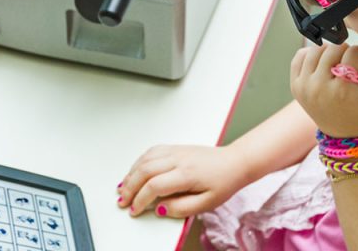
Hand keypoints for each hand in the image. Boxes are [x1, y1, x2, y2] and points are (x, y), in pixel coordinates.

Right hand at [117, 145, 250, 218]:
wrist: (235, 162)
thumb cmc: (224, 182)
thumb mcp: (207, 203)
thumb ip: (182, 208)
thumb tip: (160, 209)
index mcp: (186, 174)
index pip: (154, 186)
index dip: (140, 200)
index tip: (135, 210)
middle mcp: (178, 159)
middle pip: (144, 171)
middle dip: (129, 188)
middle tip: (123, 201)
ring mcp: (176, 151)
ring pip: (145, 159)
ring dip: (131, 174)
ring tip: (123, 188)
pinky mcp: (175, 147)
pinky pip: (151, 151)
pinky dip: (139, 162)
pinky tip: (135, 171)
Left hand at [290, 44, 357, 137]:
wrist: (344, 135)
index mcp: (343, 91)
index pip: (356, 51)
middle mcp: (319, 87)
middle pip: (336, 47)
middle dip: (348, 56)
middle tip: (351, 74)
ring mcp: (303, 86)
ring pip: (318, 48)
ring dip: (331, 55)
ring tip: (338, 70)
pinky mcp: (294, 85)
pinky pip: (301, 55)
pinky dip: (313, 57)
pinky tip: (323, 69)